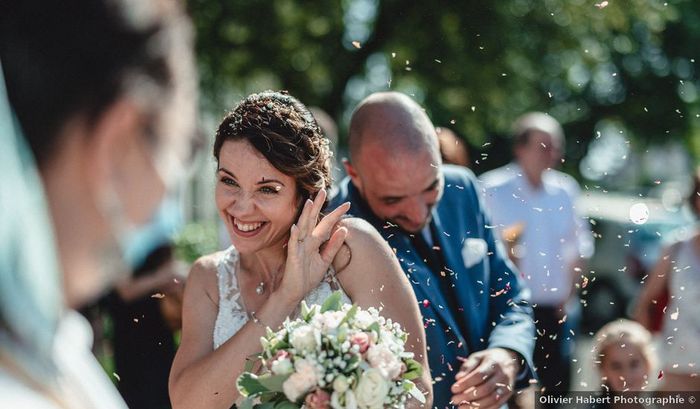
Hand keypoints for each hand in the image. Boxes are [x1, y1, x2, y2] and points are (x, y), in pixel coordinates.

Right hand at [278, 188, 349, 303]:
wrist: (294, 292)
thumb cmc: (307, 276)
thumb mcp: (325, 261)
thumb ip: (333, 246)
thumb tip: (344, 229)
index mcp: (314, 242)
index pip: (326, 224)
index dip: (336, 214)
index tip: (347, 204)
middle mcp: (306, 241)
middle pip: (312, 220)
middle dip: (318, 205)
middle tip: (323, 190)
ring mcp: (298, 248)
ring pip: (302, 228)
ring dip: (305, 215)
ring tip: (309, 202)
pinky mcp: (292, 257)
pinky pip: (294, 245)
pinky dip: (294, 236)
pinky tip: (296, 227)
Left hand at [450, 348, 520, 408]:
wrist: (509, 360)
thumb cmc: (489, 359)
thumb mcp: (477, 357)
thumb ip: (467, 367)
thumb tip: (458, 378)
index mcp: (493, 362)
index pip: (479, 375)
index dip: (465, 383)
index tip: (453, 389)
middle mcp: (502, 375)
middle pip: (485, 389)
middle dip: (468, 396)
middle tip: (454, 399)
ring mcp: (507, 386)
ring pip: (491, 399)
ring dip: (475, 406)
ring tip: (461, 407)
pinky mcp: (508, 394)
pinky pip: (497, 405)